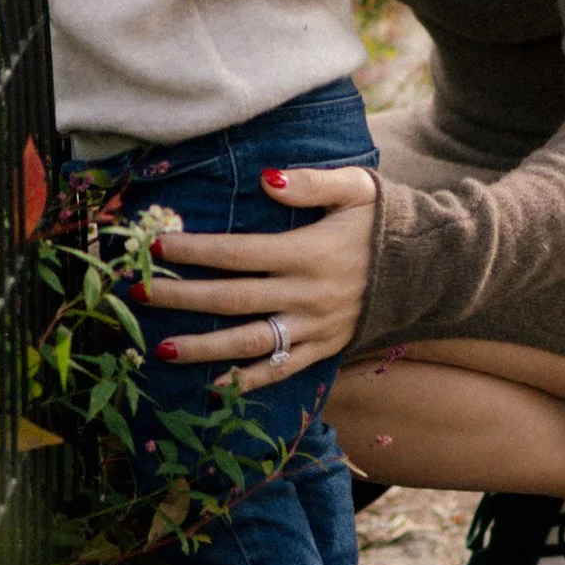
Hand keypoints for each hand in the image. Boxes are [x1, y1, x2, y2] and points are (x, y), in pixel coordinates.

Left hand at [140, 166, 379, 390]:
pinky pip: (283, 369)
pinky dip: (249, 380)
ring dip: (203, 347)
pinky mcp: (326, 349)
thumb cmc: (383, 221)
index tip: (155, 246)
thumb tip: (266, 179)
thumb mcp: (356, 188)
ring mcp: (315, 327)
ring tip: (162, 349)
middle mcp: (306, 294)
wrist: (429, 267)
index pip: (236, 253)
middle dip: (179, 297)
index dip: (193, 250)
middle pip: (230, 299)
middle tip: (135, 294)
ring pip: (249, 342)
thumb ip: (311, 183)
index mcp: (307, 253)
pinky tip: (215, 385)